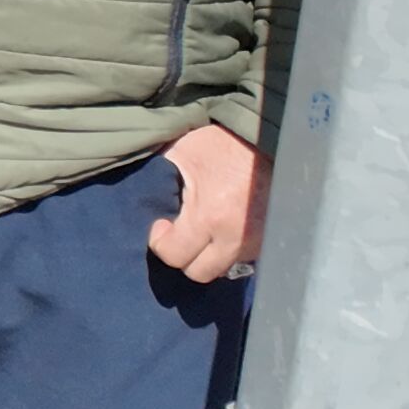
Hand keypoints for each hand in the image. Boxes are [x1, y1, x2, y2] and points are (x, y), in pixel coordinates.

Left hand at [150, 121, 268, 283]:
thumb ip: (158, 179)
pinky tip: (222, 228)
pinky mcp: (271, 238)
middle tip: (179, 232)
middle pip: (200, 272)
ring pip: (223, 267)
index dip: (160, 242)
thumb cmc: (223, 141)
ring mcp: (258, 241)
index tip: (160, 225)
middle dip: (184, 256)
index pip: (176, 256)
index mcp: (211, 216)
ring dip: (208, 254)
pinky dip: (229, 248)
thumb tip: (137, 195)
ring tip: (202, 229)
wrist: (270, 135)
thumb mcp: (182, 153)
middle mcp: (237, 237)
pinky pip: (243, 257)